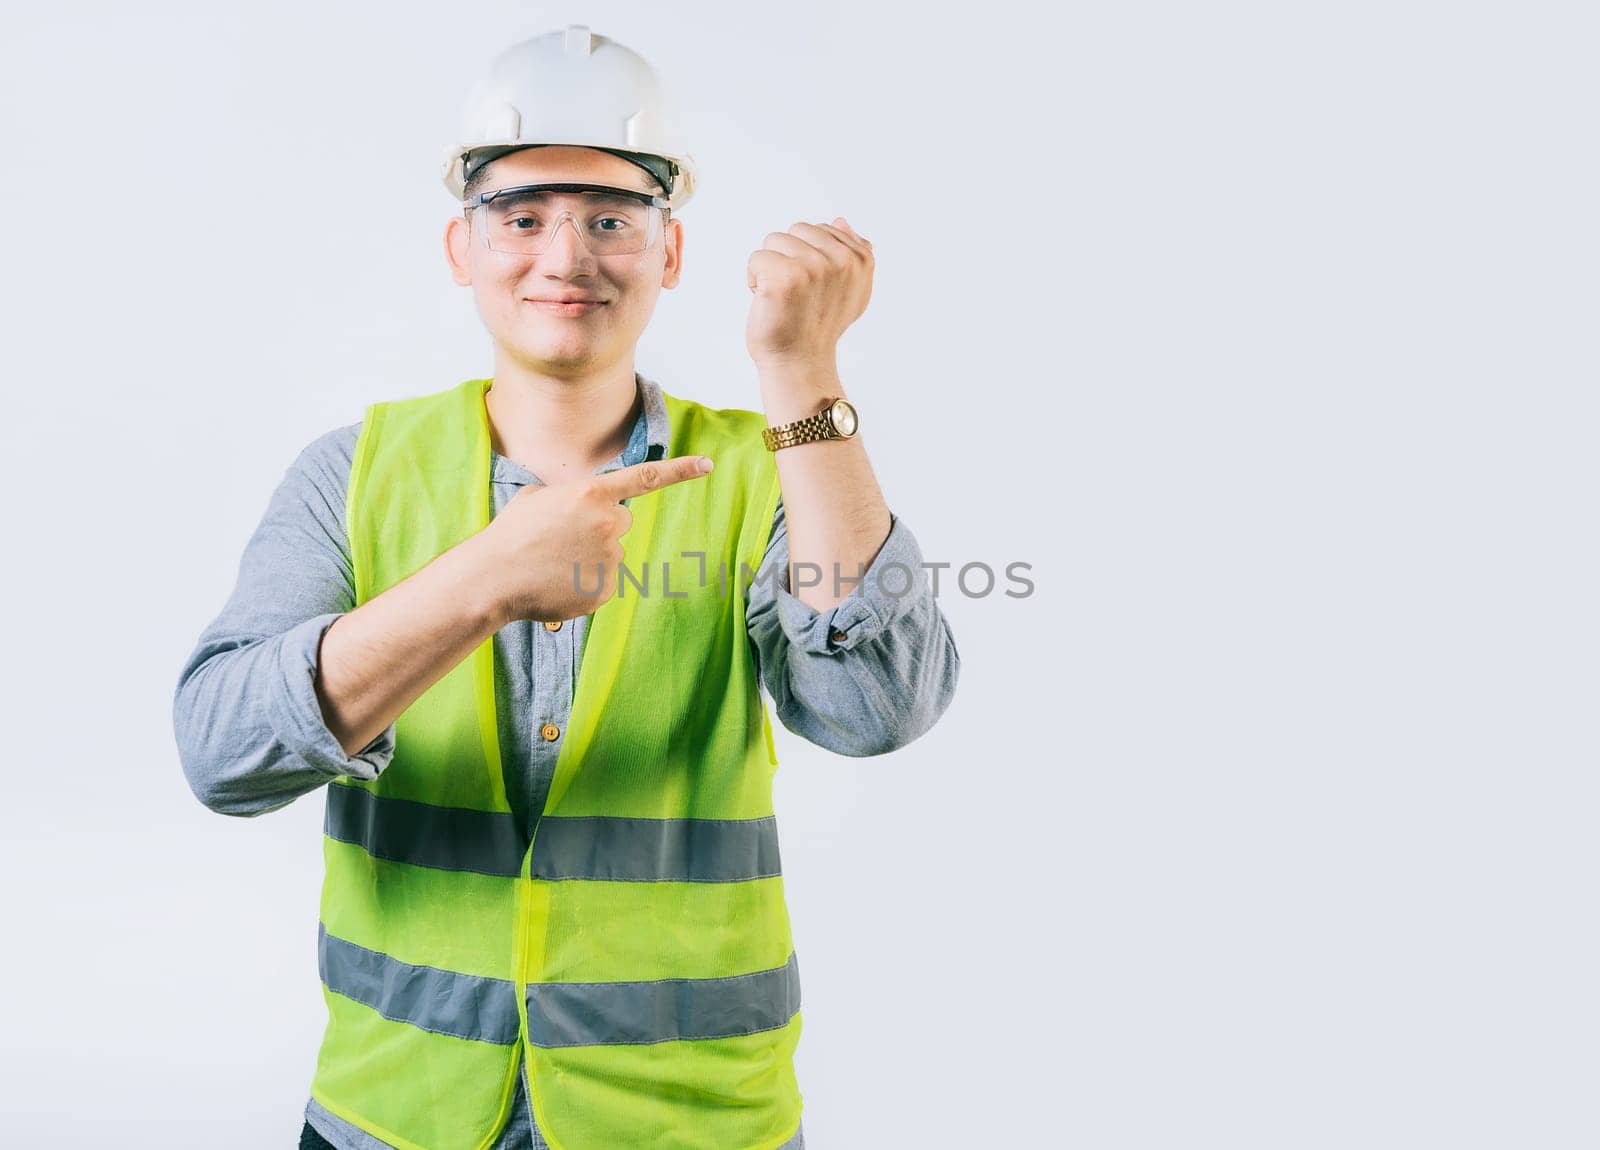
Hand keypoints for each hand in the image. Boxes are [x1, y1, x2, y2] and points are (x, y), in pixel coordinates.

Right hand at [469, 455, 713, 624]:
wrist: (493, 577)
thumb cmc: (510, 534)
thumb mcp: (537, 498)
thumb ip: (570, 497)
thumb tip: (577, 509)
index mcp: (592, 495)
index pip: (646, 478)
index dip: (681, 470)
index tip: (708, 464)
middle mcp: (608, 524)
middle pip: (620, 522)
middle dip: (600, 528)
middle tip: (563, 538)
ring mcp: (610, 559)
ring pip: (611, 554)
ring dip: (589, 557)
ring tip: (553, 562)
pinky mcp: (606, 590)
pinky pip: (604, 582)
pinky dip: (585, 583)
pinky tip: (558, 582)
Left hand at [746, 217, 873, 367]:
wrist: (800, 362)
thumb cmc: (820, 326)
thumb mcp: (850, 289)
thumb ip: (851, 253)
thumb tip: (841, 220)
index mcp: (860, 259)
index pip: (819, 229)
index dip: (808, 257)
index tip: (815, 288)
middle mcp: (840, 260)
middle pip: (795, 231)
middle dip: (788, 258)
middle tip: (797, 293)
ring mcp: (813, 267)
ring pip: (773, 241)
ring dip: (770, 268)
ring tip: (783, 297)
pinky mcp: (784, 277)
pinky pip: (756, 259)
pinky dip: (754, 281)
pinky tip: (769, 302)